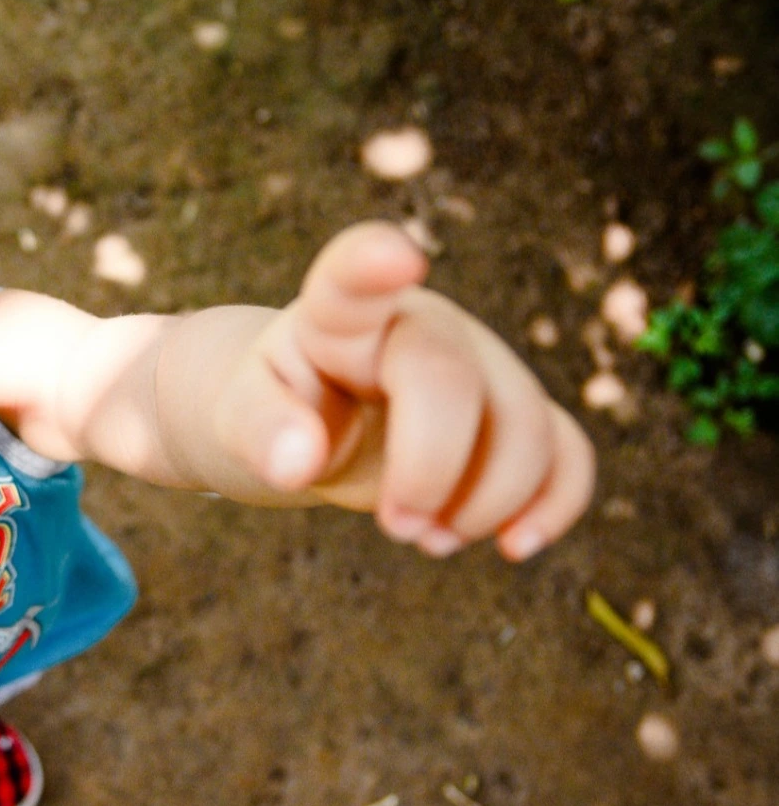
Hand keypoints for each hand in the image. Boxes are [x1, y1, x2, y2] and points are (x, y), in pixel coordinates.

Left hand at [214, 221, 595, 559]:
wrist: (308, 418)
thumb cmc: (273, 406)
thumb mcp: (238, 417)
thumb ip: (259, 432)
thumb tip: (297, 463)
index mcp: (341, 314)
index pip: (353, 275)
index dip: (374, 263)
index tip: (396, 260)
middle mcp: (421, 326)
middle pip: (451, 382)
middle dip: (428, 471)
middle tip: (395, 528)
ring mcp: (479, 364)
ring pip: (525, 424)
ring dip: (486, 503)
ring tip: (428, 540)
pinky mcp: (515, 413)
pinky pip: (567, 450)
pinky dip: (554, 504)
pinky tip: (514, 546)